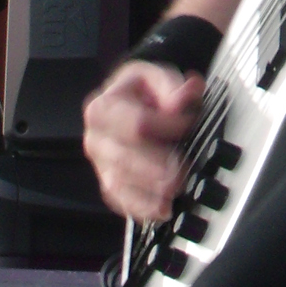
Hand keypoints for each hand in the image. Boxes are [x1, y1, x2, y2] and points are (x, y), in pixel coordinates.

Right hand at [82, 60, 201, 222]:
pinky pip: (120, 201)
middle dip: (156, 168)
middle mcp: (96, 139)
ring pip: (119, 183)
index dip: (166, 126)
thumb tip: (188, 93)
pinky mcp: (108, 184)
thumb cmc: (139, 91)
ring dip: (148, 193)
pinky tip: (161, 209)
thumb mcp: (154, 77)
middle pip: (125, 158)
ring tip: (173, 193)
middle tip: (180, 172)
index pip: (136, 124)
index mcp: (103, 108)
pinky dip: (141, 208)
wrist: (127, 103)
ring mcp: (100, 164)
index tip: (188, 123)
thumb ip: (171, 86)